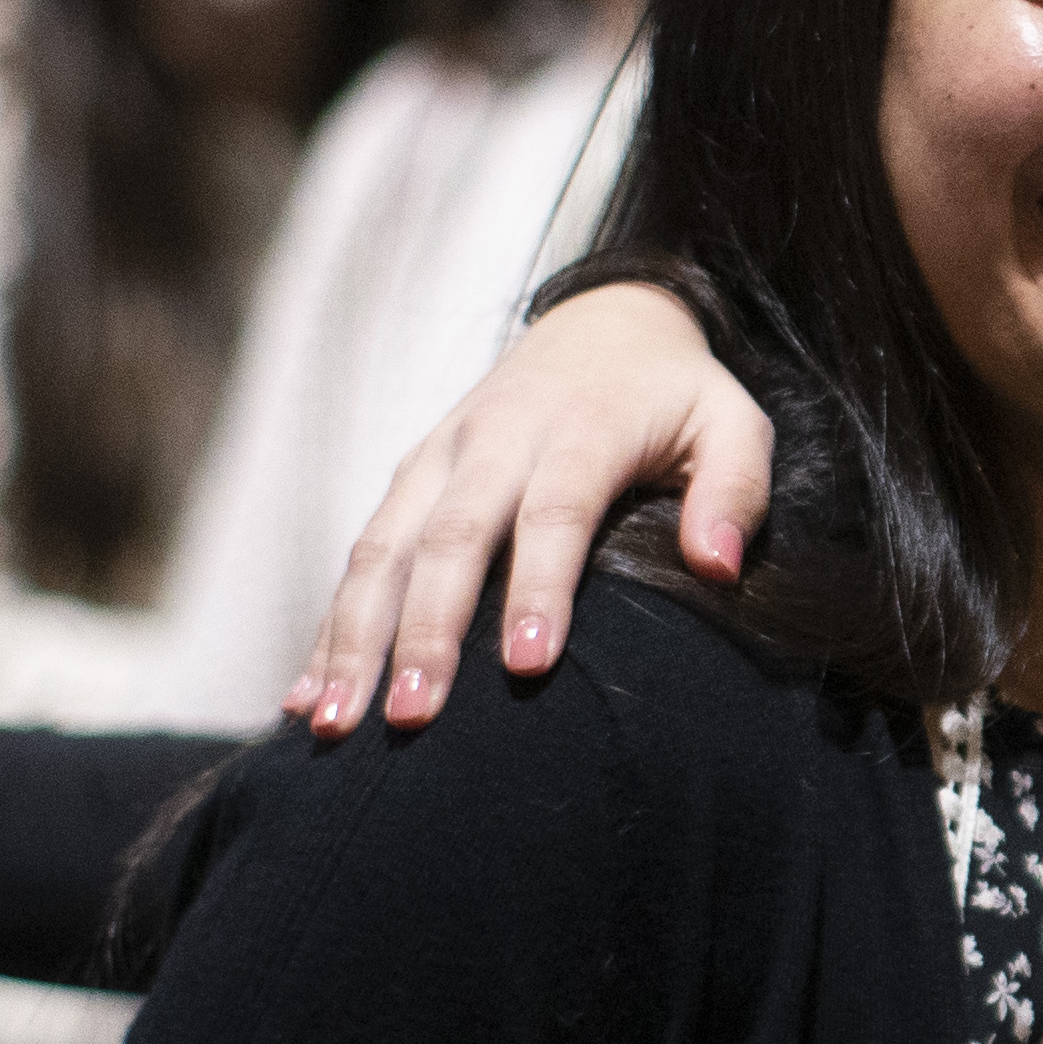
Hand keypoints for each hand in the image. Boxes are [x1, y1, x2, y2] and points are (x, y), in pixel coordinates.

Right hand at [291, 284, 777, 733]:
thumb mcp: (733, 422)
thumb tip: (719, 566)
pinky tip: (305, 697)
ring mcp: (440, 456)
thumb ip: (736, 489)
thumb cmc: (676, 396)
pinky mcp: (409, 474)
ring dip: (355, 636)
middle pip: (450, 538)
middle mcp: (495, 438)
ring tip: (336, 722)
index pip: (556, 511)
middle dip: (425, 631)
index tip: (530, 665)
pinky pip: (360, 553)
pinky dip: (329, 625)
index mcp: (580, 427)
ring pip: (383, 547)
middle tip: (411, 718)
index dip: (540, 587)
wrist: (605, 321)